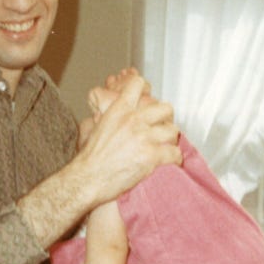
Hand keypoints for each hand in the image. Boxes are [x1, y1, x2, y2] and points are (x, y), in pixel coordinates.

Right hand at [76, 70, 181, 205]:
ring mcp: (144, 137)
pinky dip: (174, 158)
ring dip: (170, 140)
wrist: (88, 178)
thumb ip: (107, 117)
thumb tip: (105, 114)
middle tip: (161, 128)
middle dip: (166, 118)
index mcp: (119, 111)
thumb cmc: (89, 159)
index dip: (146, 90)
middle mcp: (133, 120)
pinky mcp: (152, 156)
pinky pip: (175, 152)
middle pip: (165, 108)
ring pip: (173, 131)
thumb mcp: (94, 128)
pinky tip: (168, 162)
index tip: (148, 101)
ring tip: (165, 147)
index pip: (138, 85)